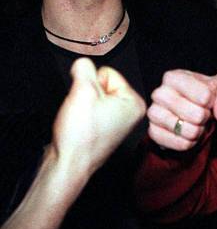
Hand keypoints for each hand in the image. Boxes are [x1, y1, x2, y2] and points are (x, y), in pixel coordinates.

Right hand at [51, 58, 145, 175]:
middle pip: (102, 83)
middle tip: (84, 113)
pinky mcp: (105, 128)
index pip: (107, 72)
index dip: (91, 84)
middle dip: (87, 94)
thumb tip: (83, 64)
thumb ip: (84, 68)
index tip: (89, 103)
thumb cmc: (81, 135)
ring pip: (94, 95)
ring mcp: (118, 121)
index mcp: (134, 101)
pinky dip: (82, 114)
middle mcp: (131, 111)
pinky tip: (81, 127)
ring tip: (82, 120)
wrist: (69, 164)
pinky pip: (90, 108)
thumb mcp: (82, 90)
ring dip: (83, 103)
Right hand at [147, 69, 216, 149]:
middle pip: (196, 115)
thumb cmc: (208, 94)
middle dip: (206, 117)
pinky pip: (180, 144)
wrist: (195, 110)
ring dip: (199, 131)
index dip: (213, 102)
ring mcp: (154, 113)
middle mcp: (160, 93)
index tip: (209, 100)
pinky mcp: (153, 132)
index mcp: (174, 77)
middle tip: (203, 113)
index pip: (204, 96)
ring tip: (196, 123)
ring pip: (188, 131)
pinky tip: (189, 134)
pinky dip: (191, 143)